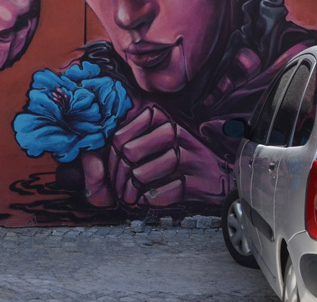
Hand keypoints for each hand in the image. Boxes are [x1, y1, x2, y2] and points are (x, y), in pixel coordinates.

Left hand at [104, 105, 227, 207]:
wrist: (225, 171)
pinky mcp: (201, 181)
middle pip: (129, 154)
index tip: (109, 171)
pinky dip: (152, 199)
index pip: (119, 137)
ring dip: (132, 191)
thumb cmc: (181, 156)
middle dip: (118, 177)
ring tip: (131, 195)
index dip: (108, 159)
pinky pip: (165, 192)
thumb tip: (91, 161)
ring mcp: (189, 156)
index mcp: (161, 117)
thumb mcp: (156, 139)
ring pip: (143, 174)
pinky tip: (149, 199)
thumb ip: (126, 142)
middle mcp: (176, 132)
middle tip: (119, 188)